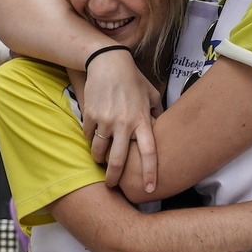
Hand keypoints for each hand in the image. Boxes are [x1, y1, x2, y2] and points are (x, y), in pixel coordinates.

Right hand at [82, 54, 161, 188]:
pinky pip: (88, 136)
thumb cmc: (133, 79)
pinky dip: (91, 139)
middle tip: (112, 185)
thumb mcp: (151, 95)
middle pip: (118, 161)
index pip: (149, 153)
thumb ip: (157, 115)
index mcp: (142, 121)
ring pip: (99, 152)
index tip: (149, 190)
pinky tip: (94, 135)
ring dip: (99, 159)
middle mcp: (124, 123)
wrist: (107, 62)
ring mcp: (105, 120)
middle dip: (114, 178)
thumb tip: (162, 132)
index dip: (149, 173)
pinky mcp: (90, 115)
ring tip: (101, 159)